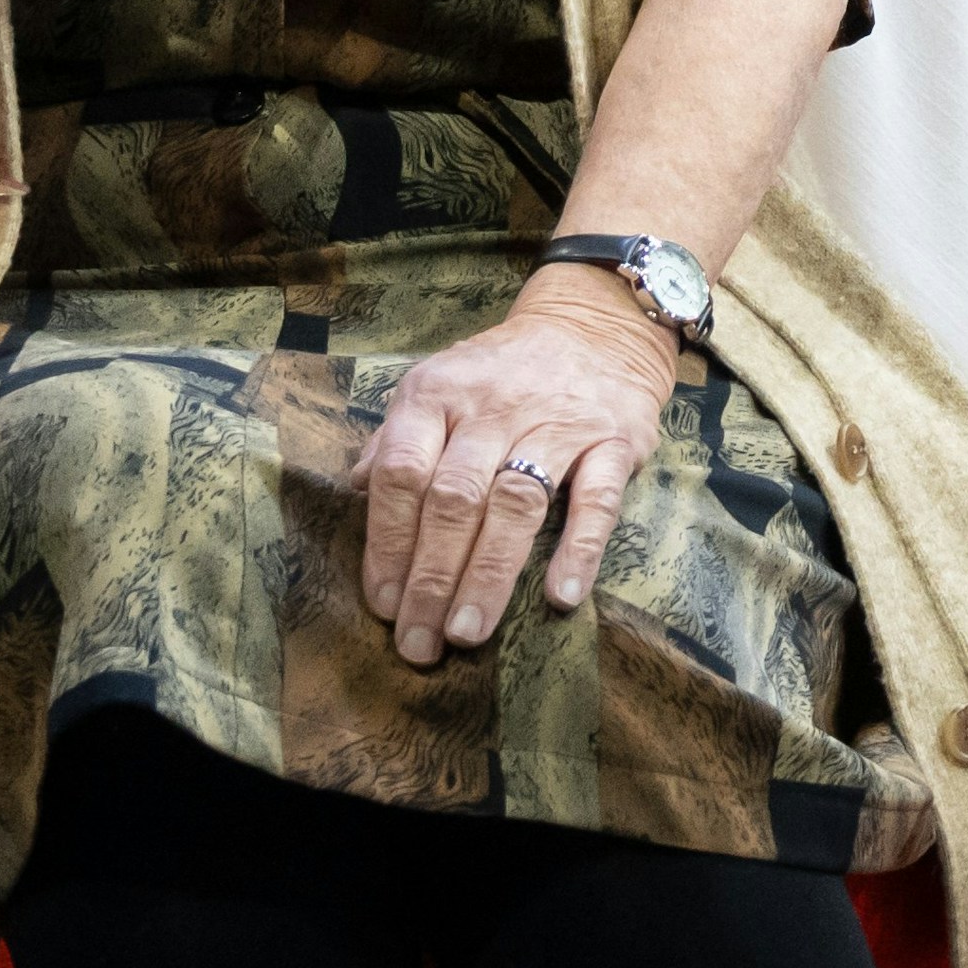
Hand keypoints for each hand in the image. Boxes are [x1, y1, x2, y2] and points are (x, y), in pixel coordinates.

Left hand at [355, 269, 681, 665]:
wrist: (595, 325)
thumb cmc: (502, 372)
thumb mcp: (438, 385)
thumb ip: (396, 439)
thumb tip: (353, 490)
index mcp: (436, 395)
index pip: (401, 475)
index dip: (387, 544)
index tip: (383, 604)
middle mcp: (492, 407)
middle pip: (452, 500)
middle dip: (431, 578)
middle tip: (419, 642)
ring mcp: (556, 423)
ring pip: (515, 505)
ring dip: (489, 574)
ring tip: (467, 633)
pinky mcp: (614, 440)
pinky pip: (597, 500)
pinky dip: (579, 548)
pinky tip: (561, 595)